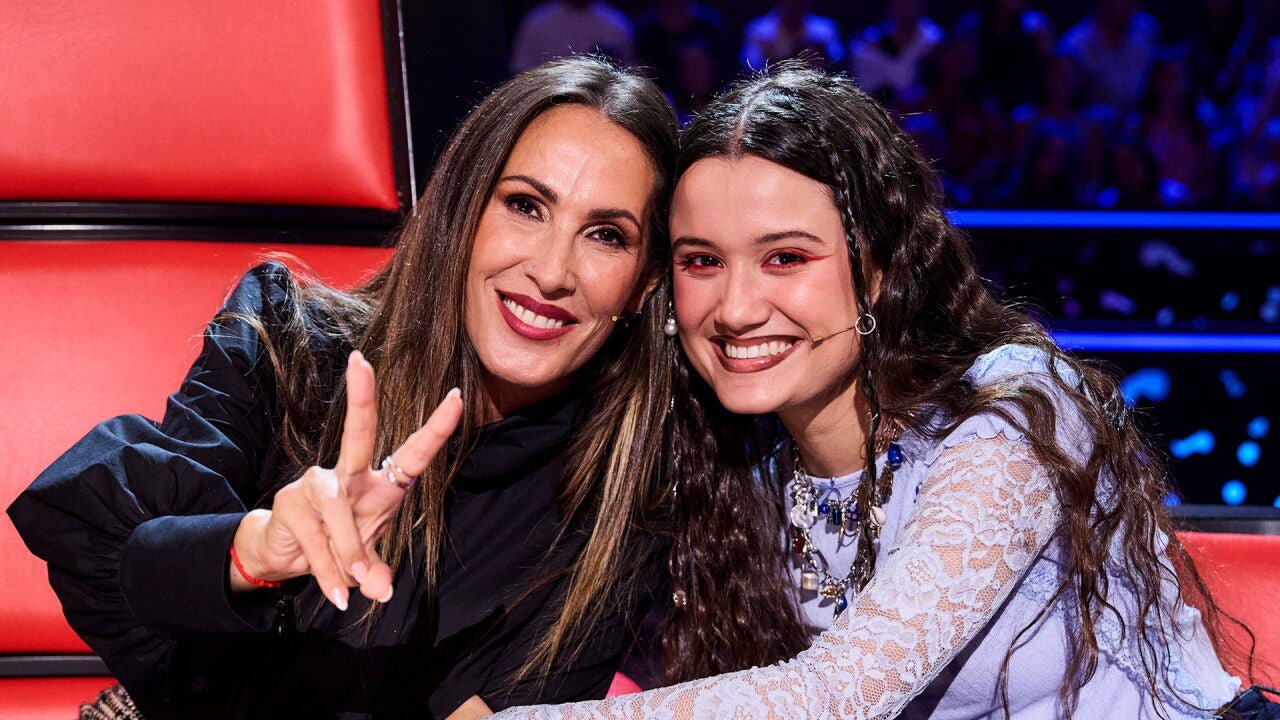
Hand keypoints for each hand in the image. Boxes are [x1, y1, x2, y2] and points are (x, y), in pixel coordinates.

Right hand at [230, 351, 462, 609]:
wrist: (284, 556)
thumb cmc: (337, 545)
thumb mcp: (365, 561)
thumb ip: (376, 570)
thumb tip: (381, 590)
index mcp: (381, 484)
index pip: (413, 453)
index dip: (436, 428)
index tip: (457, 396)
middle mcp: (350, 475)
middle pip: (358, 432)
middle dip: (361, 396)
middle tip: (360, 362)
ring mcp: (318, 484)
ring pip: (341, 513)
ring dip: (348, 554)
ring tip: (350, 588)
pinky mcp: (292, 502)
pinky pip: (317, 540)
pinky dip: (329, 573)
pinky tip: (337, 594)